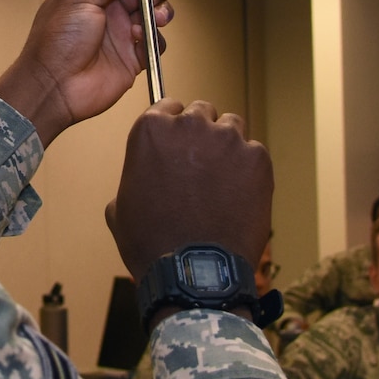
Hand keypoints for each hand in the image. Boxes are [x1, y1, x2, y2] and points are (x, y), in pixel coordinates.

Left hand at [0, 0, 172, 146]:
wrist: (54, 86)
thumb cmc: (56, 41)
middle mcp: (112, 12)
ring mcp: (124, 35)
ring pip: (156, 15)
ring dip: (160, 11)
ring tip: (153, 16)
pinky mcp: (133, 59)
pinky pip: (156, 44)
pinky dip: (154, 39)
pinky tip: (138, 38)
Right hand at [106, 100, 272, 281]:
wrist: (194, 271)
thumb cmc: (153, 243)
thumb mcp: (121, 208)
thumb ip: (135, 177)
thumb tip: (144, 178)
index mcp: (152, 130)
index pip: (167, 107)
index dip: (173, 126)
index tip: (178, 142)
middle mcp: (190, 126)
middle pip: (202, 112)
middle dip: (202, 133)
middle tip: (201, 164)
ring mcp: (227, 140)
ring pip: (232, 127)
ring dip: (227, 147)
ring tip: (222, 181)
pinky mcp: (257, 159)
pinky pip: (254, 153)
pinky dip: (249, 170)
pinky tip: (239, 196)